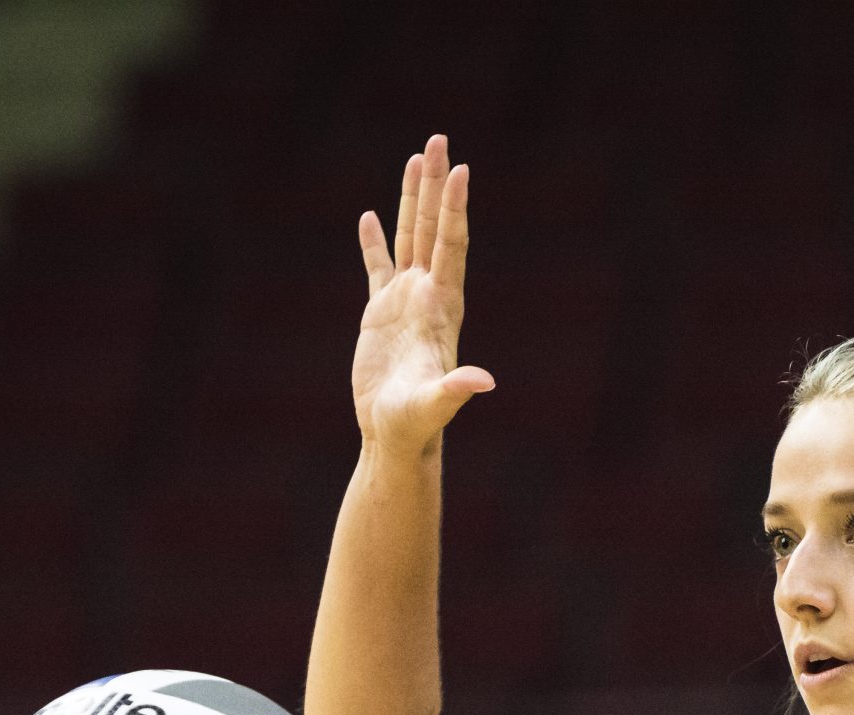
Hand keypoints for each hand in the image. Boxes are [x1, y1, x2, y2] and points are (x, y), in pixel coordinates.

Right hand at [353, 133, 494, 453]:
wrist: (395, 436)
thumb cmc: (416, 424)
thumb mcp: (435, 405)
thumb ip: (456, 390)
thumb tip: (484, 383)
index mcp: (442, 307)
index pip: (451, 246)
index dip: (454, 209)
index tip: (460, 169)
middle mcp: (428, 296)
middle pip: (433, 228)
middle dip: (435, 185)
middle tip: (438, 139)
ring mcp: (405, 301)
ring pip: (409, 237)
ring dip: (412, 199)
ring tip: (415, 158)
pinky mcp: (380, 313)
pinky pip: (377, 266)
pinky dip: (374, 241)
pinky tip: (369, 216)